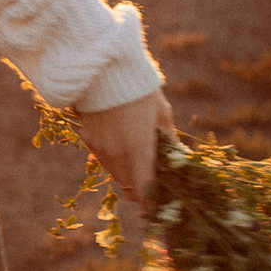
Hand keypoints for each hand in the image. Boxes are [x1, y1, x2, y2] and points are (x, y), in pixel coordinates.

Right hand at [78, 88, 175, 204]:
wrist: (104, 69)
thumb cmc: (140, 89)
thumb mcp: (162, 113)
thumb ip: (171, 141)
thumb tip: (183, 160)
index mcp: (139, 150)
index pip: (145, 191)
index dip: (152, 201)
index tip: (160, 200)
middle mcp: (116, 154)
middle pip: (128, 187)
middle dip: (140, 188)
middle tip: (152, 178)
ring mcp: (99, 148)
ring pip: (114, 174)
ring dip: (126, 174)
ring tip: (137, 160)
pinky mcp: (88, 139)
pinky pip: (102, 159)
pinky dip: (113, 160)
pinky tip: (121, 144)